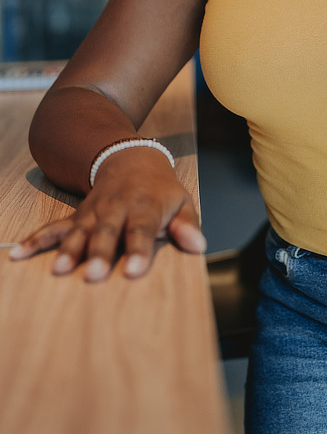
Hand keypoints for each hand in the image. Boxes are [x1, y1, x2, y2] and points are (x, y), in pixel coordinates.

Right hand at [9, 148, 206, 281]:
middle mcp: (117, 209)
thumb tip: (199, 245)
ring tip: (59, 270)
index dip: (140, 250)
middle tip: (95, 275)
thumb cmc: (160, 189)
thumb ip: (188, 225)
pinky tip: (19, 253)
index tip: (134, 271)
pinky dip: (38, 239)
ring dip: (69, 249)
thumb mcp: (181, 201)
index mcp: (145, 207)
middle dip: (101, 253)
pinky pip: (55, 226)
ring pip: (81, 230)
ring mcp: (94, 212)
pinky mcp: (78, 215)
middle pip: (108, 232)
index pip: (143, 230)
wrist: (131, 158)